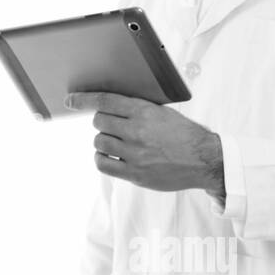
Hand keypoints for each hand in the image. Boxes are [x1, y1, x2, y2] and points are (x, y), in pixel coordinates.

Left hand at [65, 91, 224, 195]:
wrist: (204, 160)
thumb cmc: (183, 134)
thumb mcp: (162, 112)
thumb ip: (136, 108)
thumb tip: (108, 104)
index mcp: (144, 112)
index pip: (105, 101)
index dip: (83, 100)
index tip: (70, 101)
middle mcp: (137, 132)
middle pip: (99, 122)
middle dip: (103, 122)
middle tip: (114, 126)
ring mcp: (135, 154)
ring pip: (99, 143)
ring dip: (103, 141)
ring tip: (116, 142)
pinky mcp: (135, 174)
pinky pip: (103, 164)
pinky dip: (102, 158)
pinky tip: (111, 156)